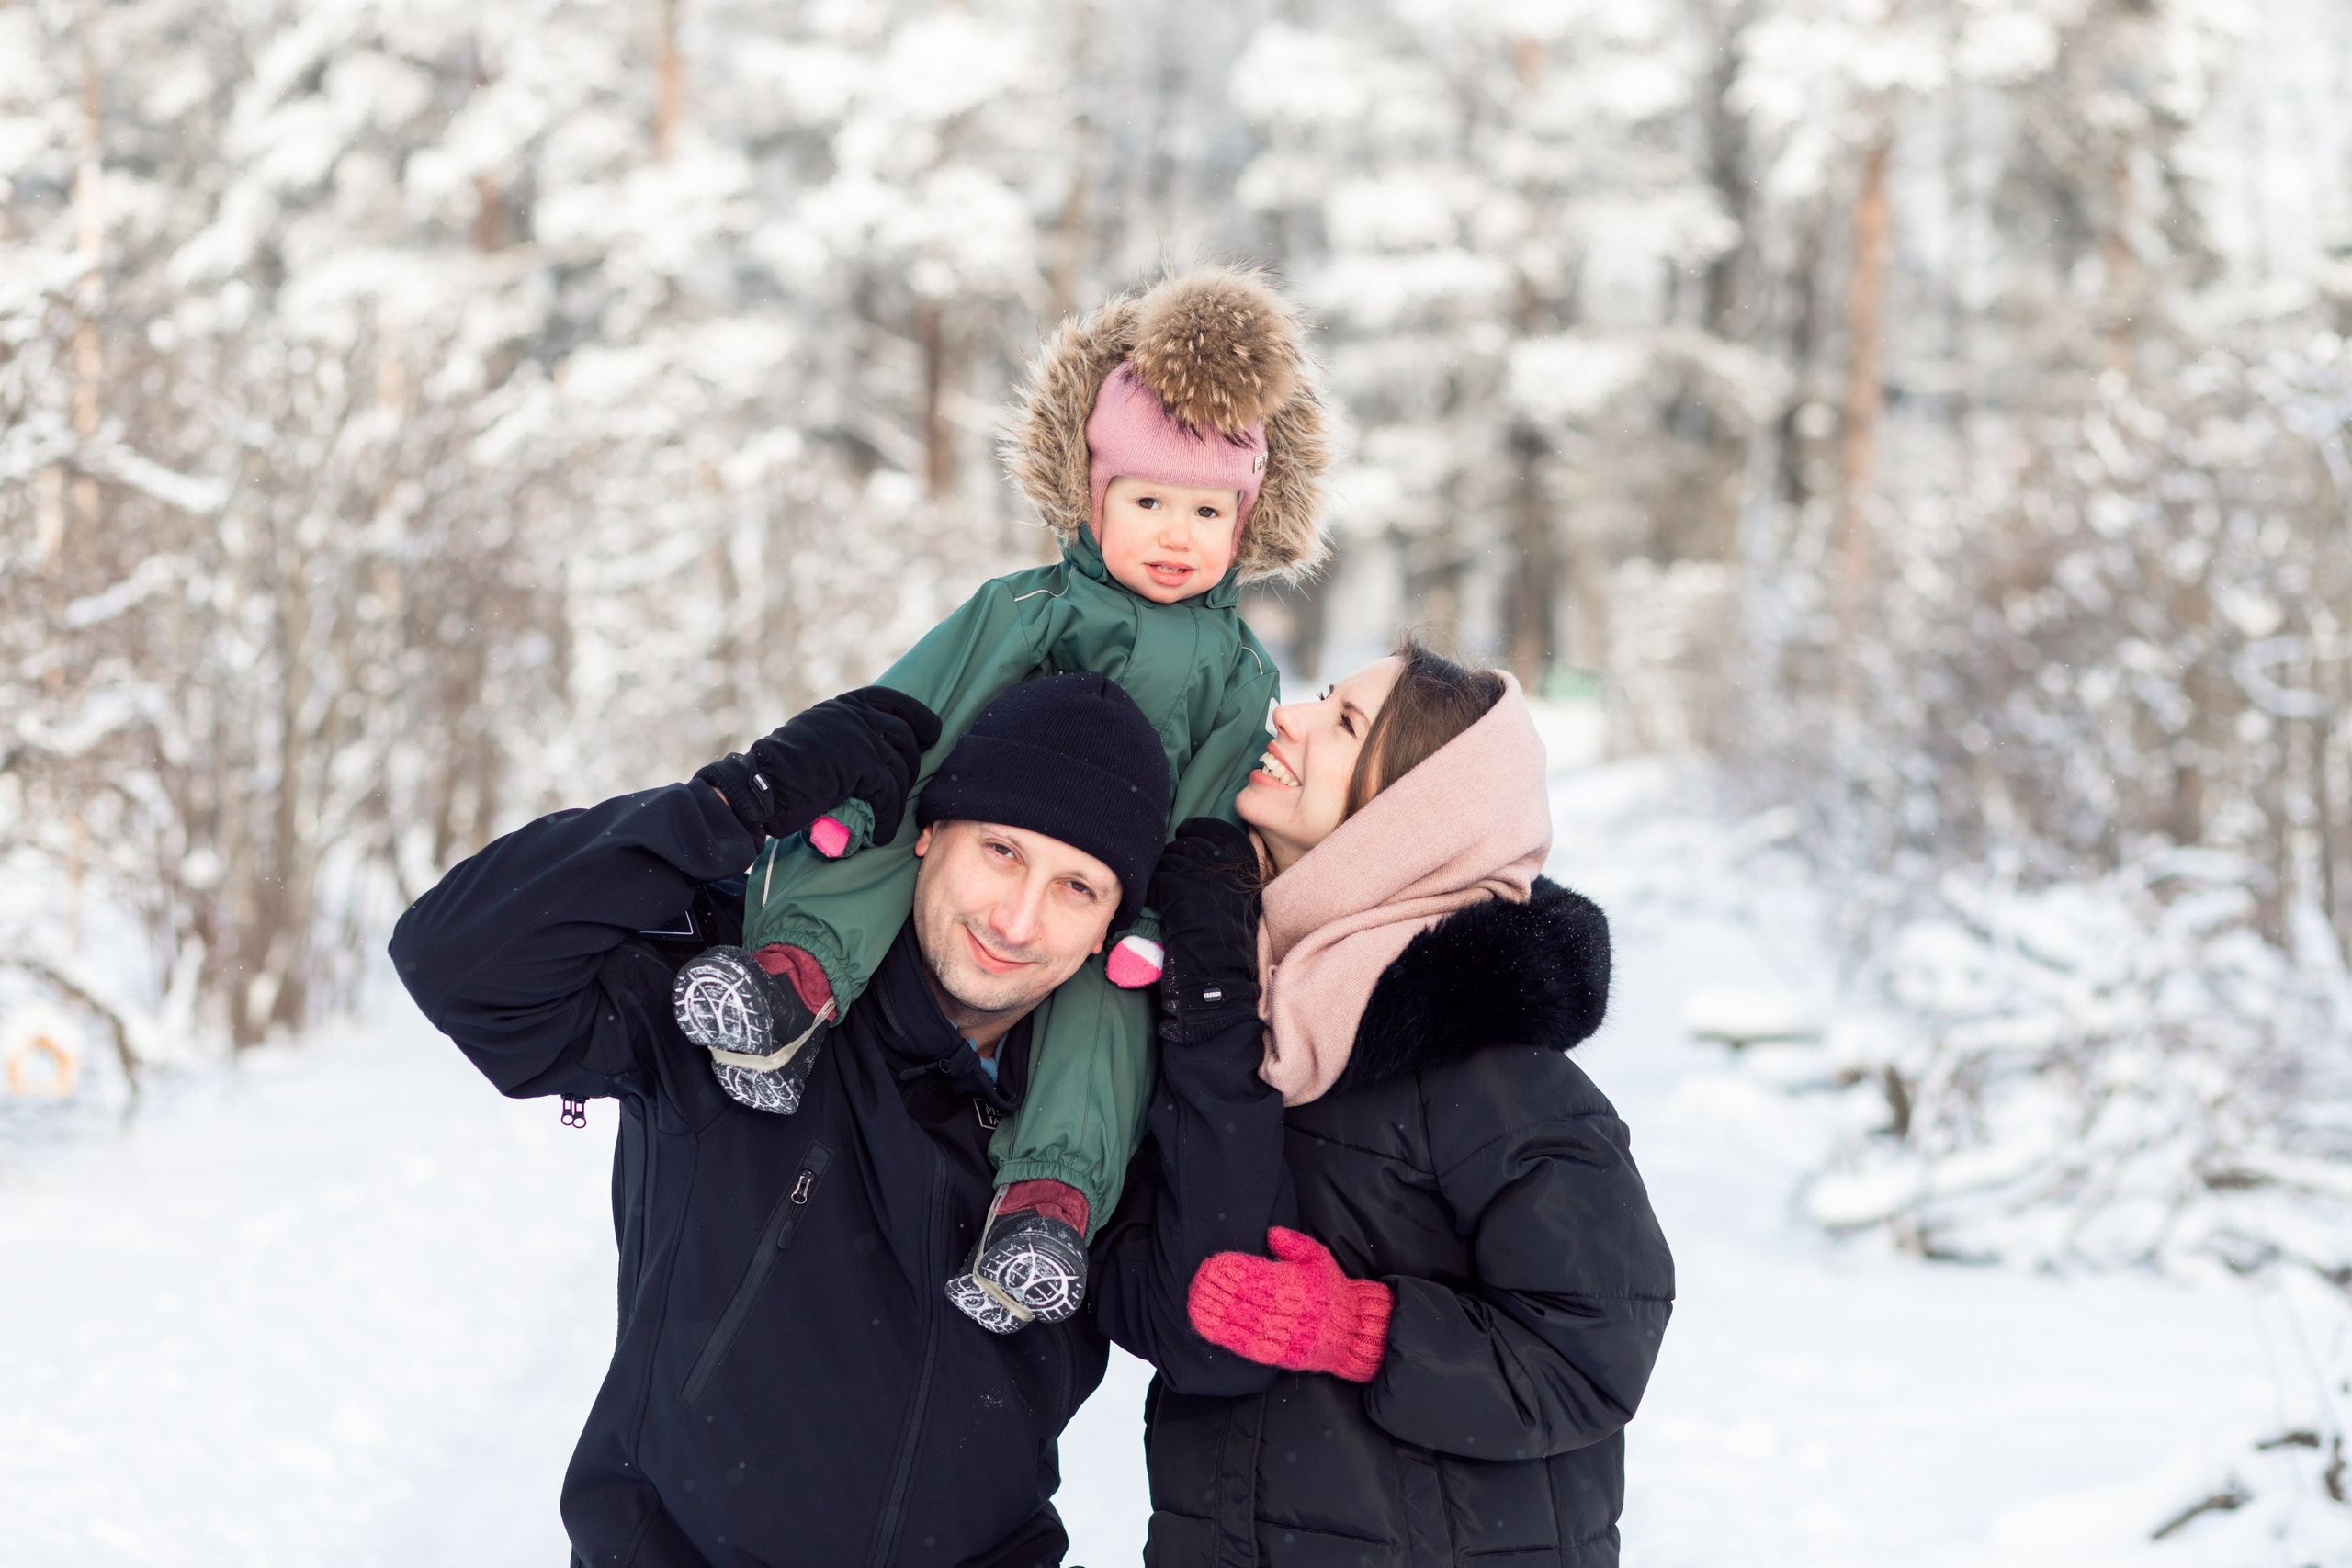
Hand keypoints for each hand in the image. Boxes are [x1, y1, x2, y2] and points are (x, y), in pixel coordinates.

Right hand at [696, 686, 941, 842]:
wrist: (758, 787)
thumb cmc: (780, 773)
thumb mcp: (816, 739)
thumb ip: (844, 737)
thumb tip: (874, 750)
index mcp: (843, 706)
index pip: (892, 700)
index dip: (917, 715)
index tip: (931, 731)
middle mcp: (854, 716)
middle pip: (905, 736)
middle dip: (912, 763)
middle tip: (905, 788)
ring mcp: (858, 737)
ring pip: (900, 767)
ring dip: (899, 797)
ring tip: (889, 817)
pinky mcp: (860, 765)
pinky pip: (889, 793)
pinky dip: (889, 817)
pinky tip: (882, 833)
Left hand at [1148, 816, 1261, 1041]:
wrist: (1218, 983)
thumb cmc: (1228, 955)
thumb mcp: (1238, 910)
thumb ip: (1226, 883)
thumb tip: (1204, 861)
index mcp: (1247, 873)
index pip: (1223, 833)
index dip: (1202, 829)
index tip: (1187, 830)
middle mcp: (1227, 868)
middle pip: (1192, 843)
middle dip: (1175, 852)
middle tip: (1165, 867)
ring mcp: (1203, 876)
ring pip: (1169, 859)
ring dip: (1159, 872)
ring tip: (1156, 891)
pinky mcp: (1178, 888)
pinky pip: (1155, 878)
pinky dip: (1148, 890)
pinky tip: (1148, 903)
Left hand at [1186, 1227, 1392, 1382]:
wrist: (1352, 1332)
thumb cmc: (1332, 1290)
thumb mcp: (1320, 1258)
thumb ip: (1296, 1244)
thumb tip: (1271, 1232)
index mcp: (1297, 1285)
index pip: (1260, 1275)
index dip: (1234, 1271)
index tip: (1213, 1264)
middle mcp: (1288, 1310)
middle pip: (1247, 1298)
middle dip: (1220, 1290)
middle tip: (1198, 1281)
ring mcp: (1282, 1333)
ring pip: (1243, 1321)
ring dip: (1216, 1312)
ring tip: (1195, 1301)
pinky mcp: (1277, 1353)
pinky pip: (1248, 1344)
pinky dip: (1225, 1335)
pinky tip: (1207, 1326)